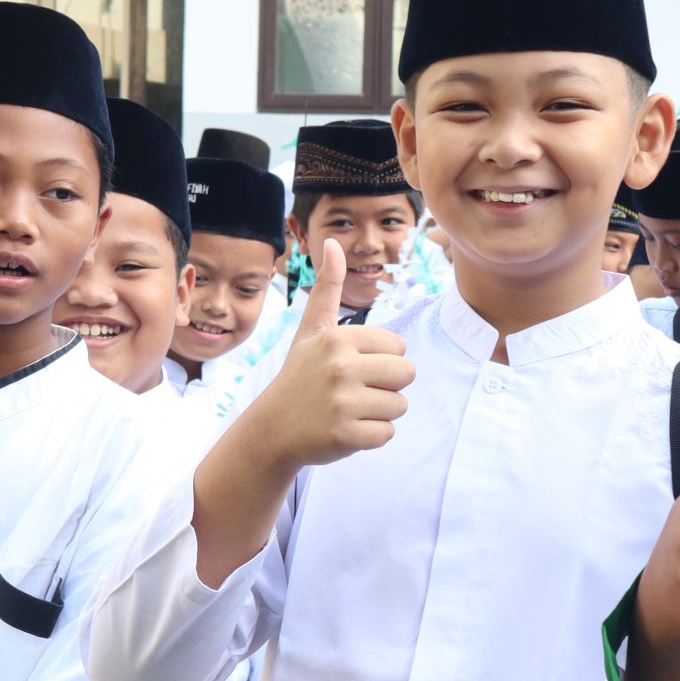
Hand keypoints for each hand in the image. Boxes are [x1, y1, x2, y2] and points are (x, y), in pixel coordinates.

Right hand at [241, 241, 412, 470]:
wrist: (272, 428)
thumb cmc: (300, 375)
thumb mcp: (311, 330)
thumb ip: (328, 287)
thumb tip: (334, 244)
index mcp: (339, 338)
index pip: (399, 347)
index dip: (381, 360)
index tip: (352, 368)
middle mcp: (341, 367)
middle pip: (407, 374)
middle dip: (387, 385)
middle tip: (355, 391)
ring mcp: (343, 403)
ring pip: (400, 405)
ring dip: (380, 412)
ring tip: (349, 409)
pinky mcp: (346, 435)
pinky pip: (387, 434)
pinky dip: (372, 436)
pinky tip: (346, 429)